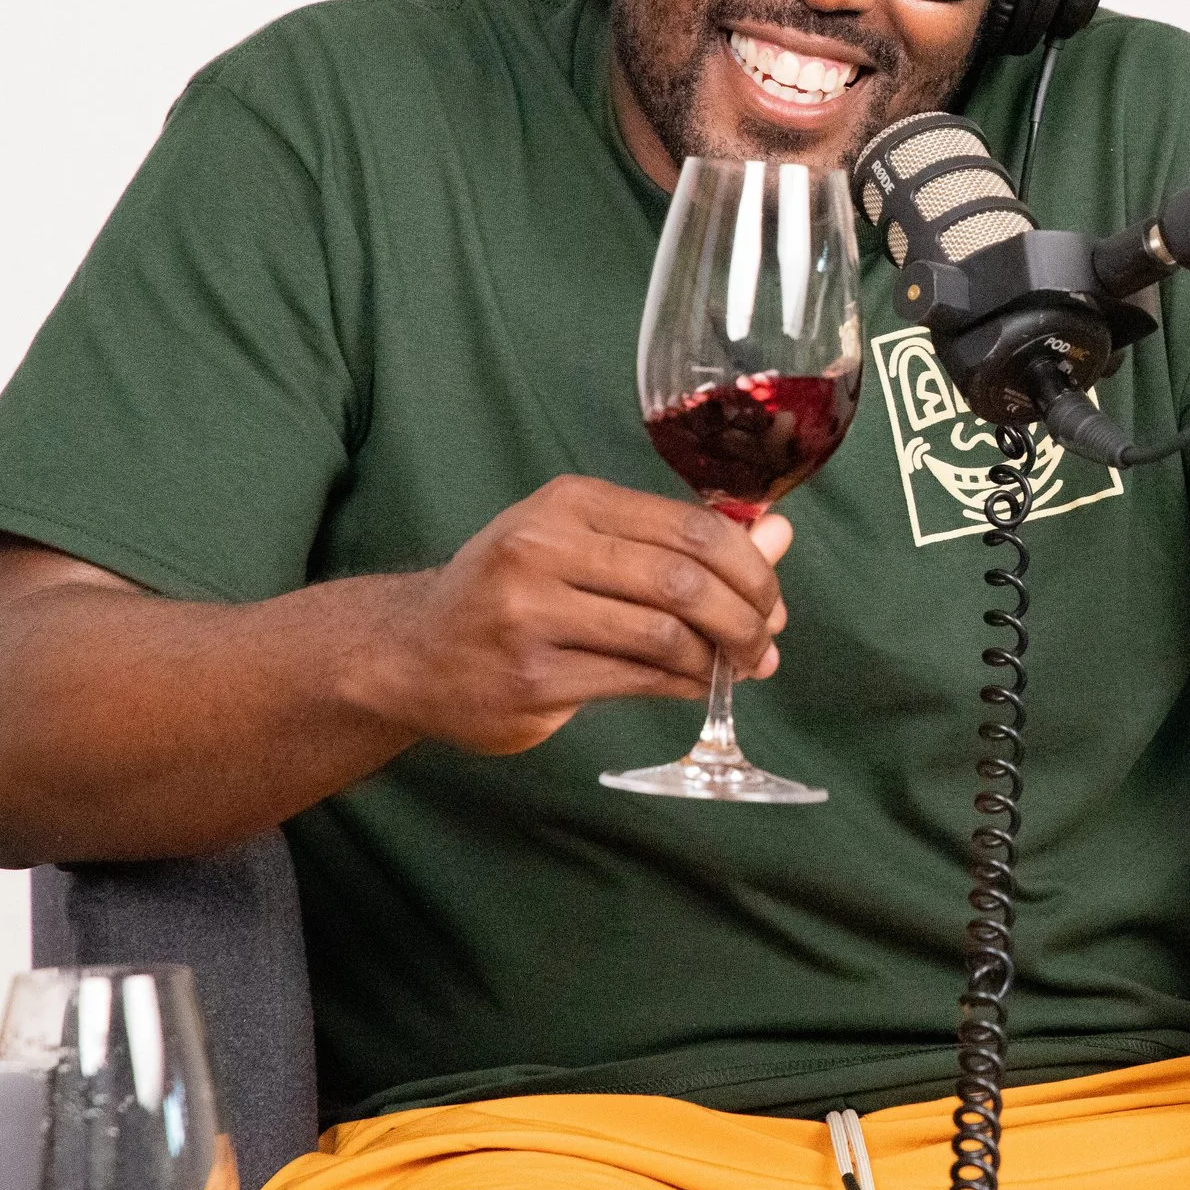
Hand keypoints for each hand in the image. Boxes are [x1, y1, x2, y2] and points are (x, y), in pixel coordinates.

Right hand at [356, 475, 791, 754]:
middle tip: (767, 642)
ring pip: (664, 634)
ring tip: (738, 668)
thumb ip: (680, 543)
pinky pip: (636, 679)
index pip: (690, 526)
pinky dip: (684, 684)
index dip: (749, 567)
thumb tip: (779, 534)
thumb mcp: (586, 544)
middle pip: (684, 580)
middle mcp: (544, 549)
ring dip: (720, 657)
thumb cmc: (512, 592)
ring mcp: (531, 615)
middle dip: (745, 616)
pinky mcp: (530, 679)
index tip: (772, 599)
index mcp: (568, 503)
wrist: (410, 653)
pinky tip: (696, 685)